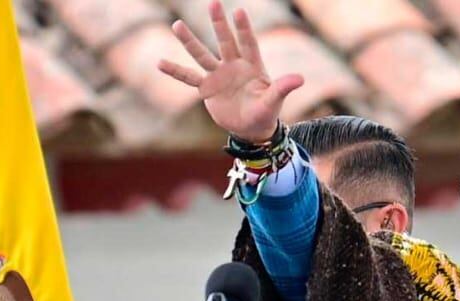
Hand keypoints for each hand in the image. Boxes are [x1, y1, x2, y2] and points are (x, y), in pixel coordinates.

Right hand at [157, 1, 303, 143]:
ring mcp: (218, 76)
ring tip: (177, 24)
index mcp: (252, 66)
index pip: (248, 43)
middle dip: (219, 24)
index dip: (244, 29)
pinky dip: (175, 71)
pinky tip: (159, 63)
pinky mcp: (207, 89)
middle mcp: (233, 66)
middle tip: (213, 3)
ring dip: (190, 41)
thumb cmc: (265, 112)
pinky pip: (189, 78)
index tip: (239, 11)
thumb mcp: (274, 101)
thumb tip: (300, 78)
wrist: (251, 128)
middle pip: (225, 42)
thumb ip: (283, 88)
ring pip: (202, 55)